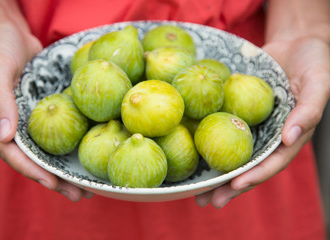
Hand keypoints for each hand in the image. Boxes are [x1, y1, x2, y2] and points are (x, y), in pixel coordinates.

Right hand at [0, 1, 93, 200]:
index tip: (55, 185)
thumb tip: (4, 137)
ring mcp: (25, 120)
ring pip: (45, 151)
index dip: (33, 172)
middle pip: (33, 160)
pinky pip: (53, 134)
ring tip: (85, 186)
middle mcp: (10, 126)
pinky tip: (83, 155)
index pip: (13, 154)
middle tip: (80, 194)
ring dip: (64, 170)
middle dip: (55, 180)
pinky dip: (66, 147)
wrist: (8, 30)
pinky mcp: (40, 112)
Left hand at [195, 36, 329, 207]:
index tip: (234, 185)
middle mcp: (268, 137)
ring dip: (214, 172)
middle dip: (227, 186)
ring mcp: (252, 127)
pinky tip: (191, 152)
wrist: (295, 44)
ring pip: (231, 153)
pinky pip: (222, 129)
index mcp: (289, 137)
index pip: (271, 162)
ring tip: (194, 191)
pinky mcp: (237, 112)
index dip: (254, 175)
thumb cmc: (314, 62)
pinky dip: (208, 141)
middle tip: (205, 202)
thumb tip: (290, 138)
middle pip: (247, 166)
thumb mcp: (319, 83)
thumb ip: (309, 111)